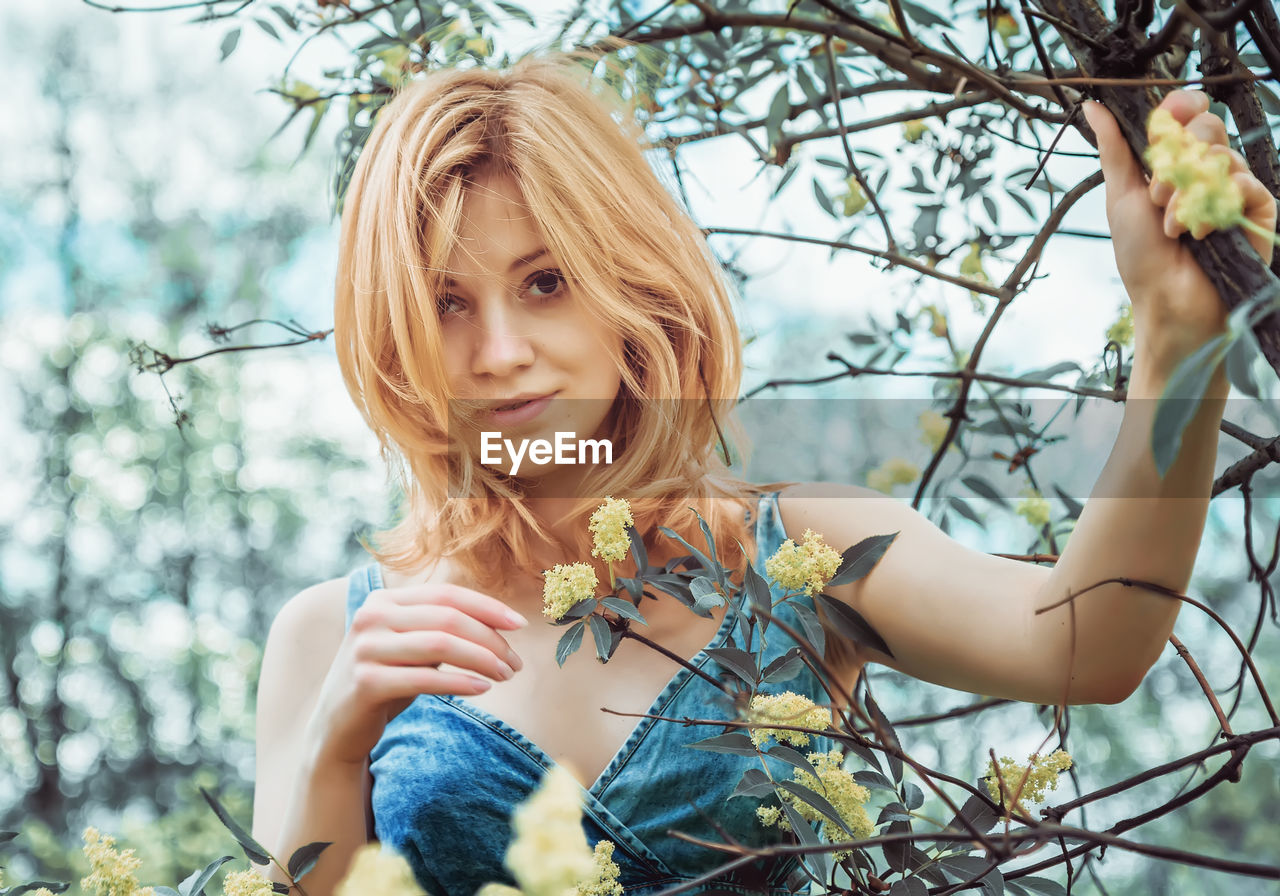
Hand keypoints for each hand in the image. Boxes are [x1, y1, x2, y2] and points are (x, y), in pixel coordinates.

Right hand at [307, 584, 526, 765]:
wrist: (337, 727)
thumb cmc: (386, 681)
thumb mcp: (411, 647)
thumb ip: (441, 629)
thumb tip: (500, 622)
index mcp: (384, 600)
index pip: (447, 595)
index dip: (487, 607)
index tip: (520, 624)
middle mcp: (371, 616)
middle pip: (448, 618)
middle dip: (490, 639)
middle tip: (516, 663)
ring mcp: (365, 648)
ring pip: (440, 644)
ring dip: (482, 659)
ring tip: (506, 675)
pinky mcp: (365, 682)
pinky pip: (425, 678)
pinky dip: (460, 682)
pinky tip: (483, 688)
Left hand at [1084, 90, 1276, 372]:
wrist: (1164, 300)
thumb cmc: (1139, 255)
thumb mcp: (1121, 196)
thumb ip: (1114, 149)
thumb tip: (1092, 107)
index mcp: (1176, 163)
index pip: (1189, 115)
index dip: (1181, 107)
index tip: (1168, 116)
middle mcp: (1207, 170)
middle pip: (1209, 126)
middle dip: (1175, 160)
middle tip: (1157, 197)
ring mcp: (1234, 189)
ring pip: (1222, 156)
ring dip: (1187, 193)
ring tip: (1172, 228)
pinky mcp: (1257, 210)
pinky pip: (1247, 183)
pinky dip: (1216, 206)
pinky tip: (1200, 233)